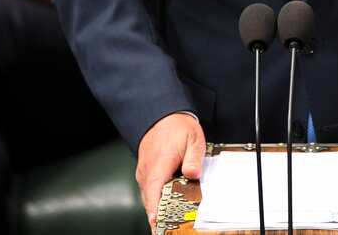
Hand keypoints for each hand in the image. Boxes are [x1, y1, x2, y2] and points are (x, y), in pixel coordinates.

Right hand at [136, 113, 205, 231]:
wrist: (162, 114)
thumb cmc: (176, 126)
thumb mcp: (193, 140)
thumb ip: (193, 159)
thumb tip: (193, 174)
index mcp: (159, 164)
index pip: (154, 192)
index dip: (156, 209)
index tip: (158, 222)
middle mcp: (148, 169)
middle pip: (149, 199)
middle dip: (158, 214)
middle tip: (169, 225)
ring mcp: (144, 170)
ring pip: (148, 195)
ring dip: (156, 206)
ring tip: (168, 219)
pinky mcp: (145, 170)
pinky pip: (148, 188)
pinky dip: (155, 197)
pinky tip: (165, 203)